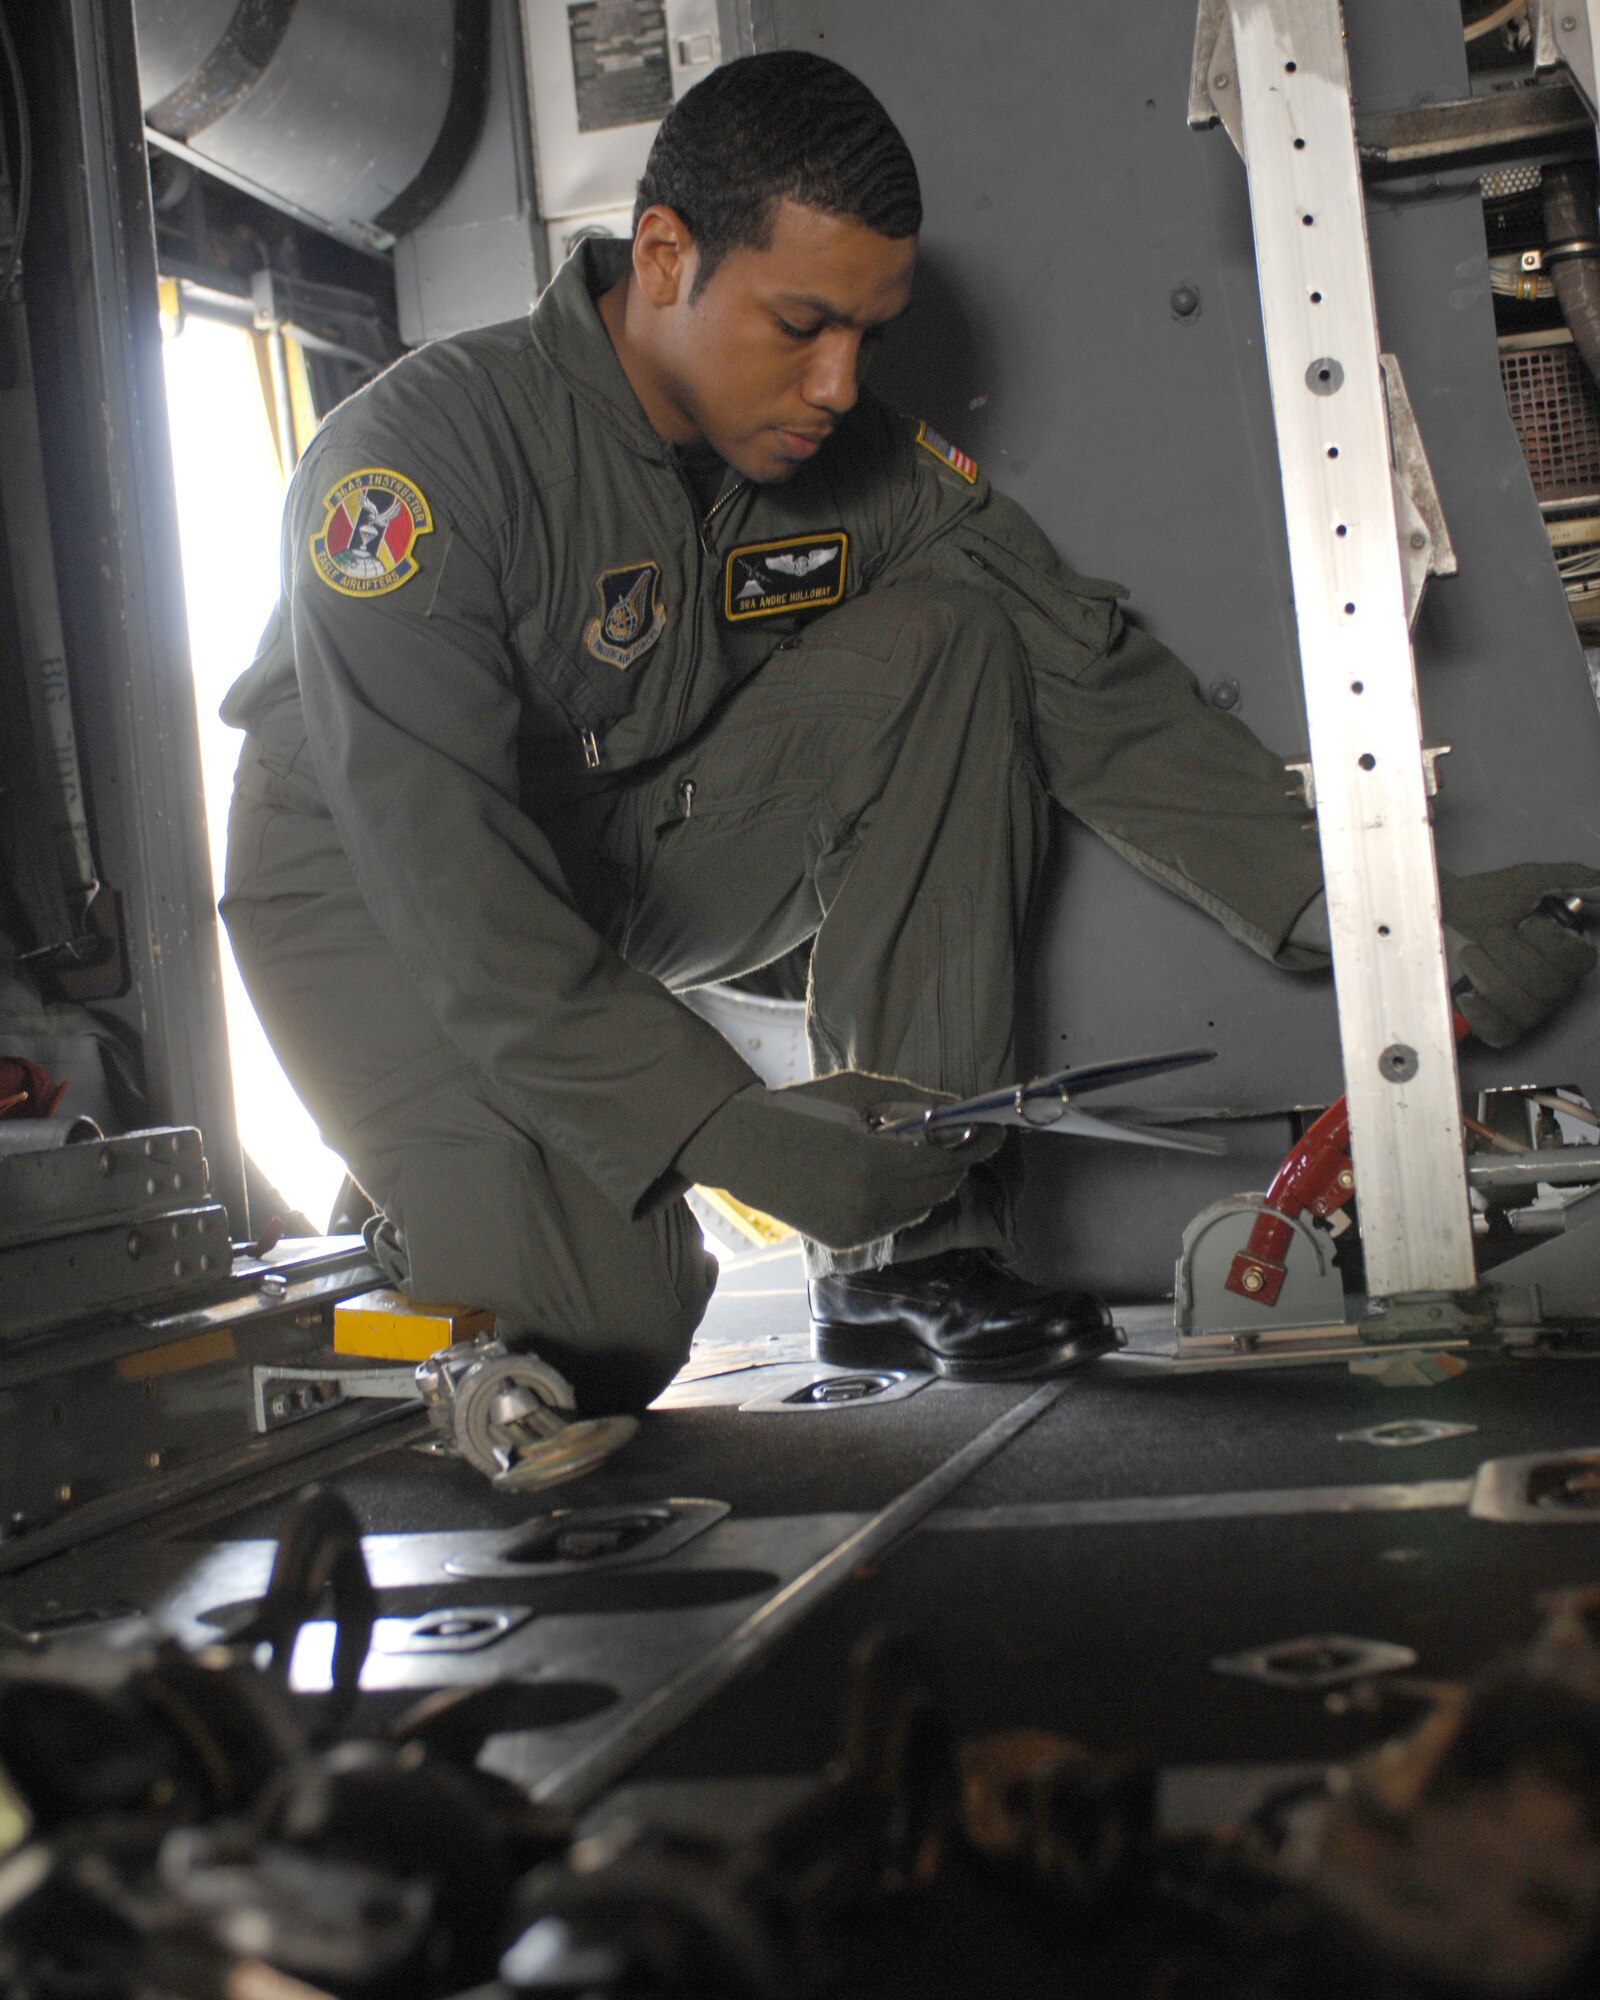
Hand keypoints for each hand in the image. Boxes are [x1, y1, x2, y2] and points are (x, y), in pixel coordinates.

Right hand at [676, 1070, 1002, 1250]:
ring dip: (930, 1182)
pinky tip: (887, 1177)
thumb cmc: (803, 1107)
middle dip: (956, 1161)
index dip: (978, 1144)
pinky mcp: (845, 1241)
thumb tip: (961, 1106)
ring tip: (919, 1153)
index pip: (948, 1158)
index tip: (998, 1130)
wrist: (742, 1146)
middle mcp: (872, 1204)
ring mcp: (859, 1228)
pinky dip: (902, 1201)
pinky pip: (893, 1222)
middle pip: (940, 1186)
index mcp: (877, 1163)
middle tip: (962, 1138)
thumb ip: (916, 1101)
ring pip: (921, 1208)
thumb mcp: (861, 1091)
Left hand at [1439, 864, 1599, 1046]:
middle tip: (1487, 935)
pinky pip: (1501, 1034)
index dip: (1553, 943)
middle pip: (1549, 987)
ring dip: (1490, 976)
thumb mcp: (1530, 879)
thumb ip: (1573, 878)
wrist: (1445, 915)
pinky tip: (1468, 995)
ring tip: (1471, 954)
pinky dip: (1483, 1016)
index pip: (1580, 961)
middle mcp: (1554, 984)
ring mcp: (1528, 1008)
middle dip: (1509, 954)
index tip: (1525, 924)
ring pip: (1525, 1010)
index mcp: (1568, 952)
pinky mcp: (1499, 1024)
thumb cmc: (1488, 898)